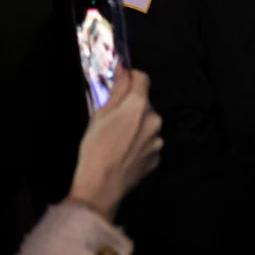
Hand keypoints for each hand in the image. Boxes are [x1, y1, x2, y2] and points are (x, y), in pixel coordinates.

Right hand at [67, 67, 162, 220]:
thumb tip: (124, 69)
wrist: (102, 185)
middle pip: (145, 104)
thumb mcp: (100, 114)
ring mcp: (158, 140)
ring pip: (148, 124)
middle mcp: (155, 120)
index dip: (131, 78)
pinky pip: (148, 143)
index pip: (143, 79)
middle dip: (132, 106)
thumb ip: (117, 90)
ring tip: (117, 139)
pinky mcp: (157, 157)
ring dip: (137, 126)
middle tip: (112, 119)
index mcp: (140, 106)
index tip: (120, 83)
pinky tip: (124, 153)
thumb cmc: (95, 146)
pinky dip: (139, 143)